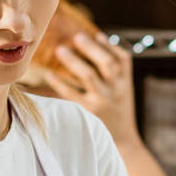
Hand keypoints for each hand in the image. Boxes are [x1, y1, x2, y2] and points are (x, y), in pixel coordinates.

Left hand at [45, 32, 139, 146]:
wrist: (123, 141)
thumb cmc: (118, 110)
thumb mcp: (124, 89)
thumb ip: (116, 69)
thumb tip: (98, 39)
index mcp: (126, 82)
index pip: (123, 59)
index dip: (110, 45)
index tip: (97, 34)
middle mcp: (116, 90)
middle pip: (107, 64)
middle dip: (92, 49)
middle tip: (77, 36)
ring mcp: (103, 101)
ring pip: (89, 77)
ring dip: (74, 62)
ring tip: (60, 50)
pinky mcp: (88, 113)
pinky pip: (72, 95)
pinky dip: (60, 84)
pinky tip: (49, 75)